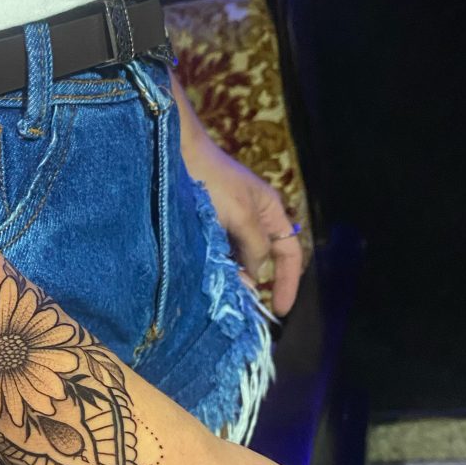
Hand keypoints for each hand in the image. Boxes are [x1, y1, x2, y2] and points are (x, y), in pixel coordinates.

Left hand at [182, 128, 302, 317]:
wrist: (175, 154)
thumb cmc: (213, 179)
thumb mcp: (240, 215)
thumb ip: (253, 247)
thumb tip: (254, 277)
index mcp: (271, 211)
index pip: (290, 253)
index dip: (288, 282)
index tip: (280, 310)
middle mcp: (254, 218)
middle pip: (262, 259)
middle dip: (255, 283)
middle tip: (242, 307)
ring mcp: (229, 221)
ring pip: (237, 258)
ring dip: (232, 276)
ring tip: (222, 295)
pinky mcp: (207, 223)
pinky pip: (217, 251)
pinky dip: (216, 266)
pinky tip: (206, 277)